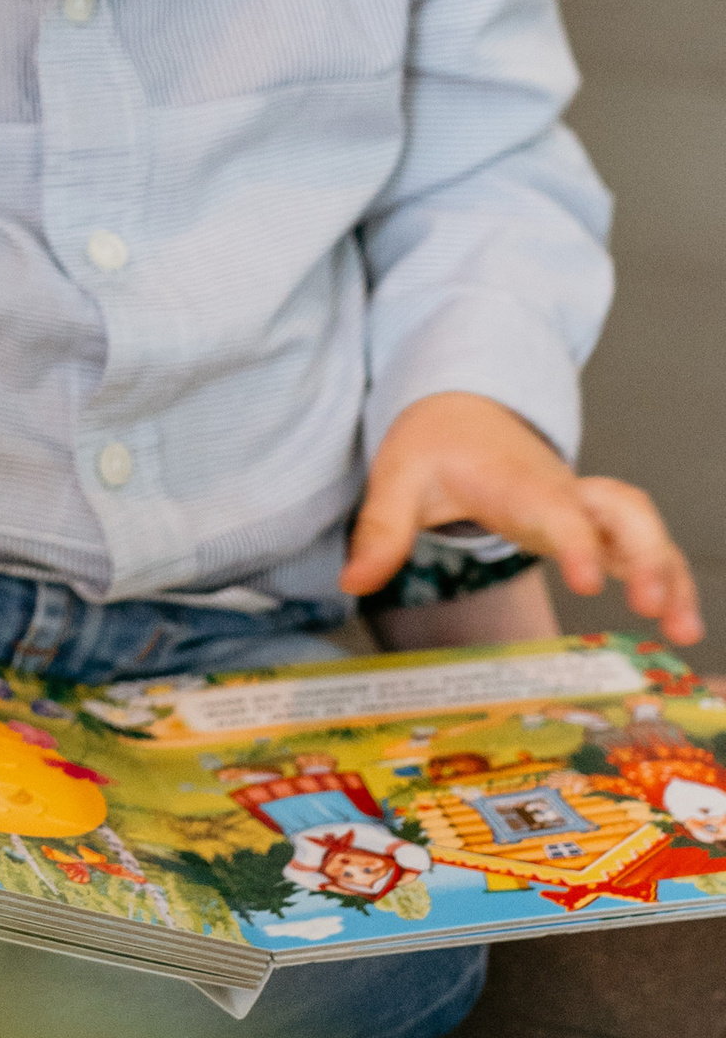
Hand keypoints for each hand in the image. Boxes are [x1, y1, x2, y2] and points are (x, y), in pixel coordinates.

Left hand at [343, 391, 702, 646]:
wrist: (461, 407)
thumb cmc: (433, 443)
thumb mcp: (396, 477)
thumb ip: (380, 530)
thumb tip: (353, 583)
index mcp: (515, 481)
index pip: (555, 510)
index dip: (576, 542)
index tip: (590, 580)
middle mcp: (561, 490)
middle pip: (620, 513)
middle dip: (646, 556)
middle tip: (658, 608)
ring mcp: (582, 505)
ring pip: (643, 527)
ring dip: (669, 571)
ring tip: (685, 629)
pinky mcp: (591, 522)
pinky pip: (641, 543)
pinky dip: (666, 575)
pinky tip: (679, 619)